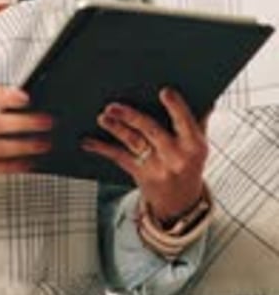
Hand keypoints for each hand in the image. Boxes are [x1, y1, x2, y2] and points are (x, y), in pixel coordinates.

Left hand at [82, 88, 207, 222]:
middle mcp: (175, 157)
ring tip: (102, 117)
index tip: (164, 91)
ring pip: (134, 143)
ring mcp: (157, 167)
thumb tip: (205, 95)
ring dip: (116, 129)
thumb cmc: (189, 162)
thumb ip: (199, 119)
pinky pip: (120, 158)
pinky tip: (88, 142)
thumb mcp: (199, 143)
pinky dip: (103, 148)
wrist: (181, 203)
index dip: (176, 108)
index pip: (186, 123)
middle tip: (114, 105)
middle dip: (132, 117)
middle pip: (152, 132)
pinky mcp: (140, 174)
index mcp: (193, 145)